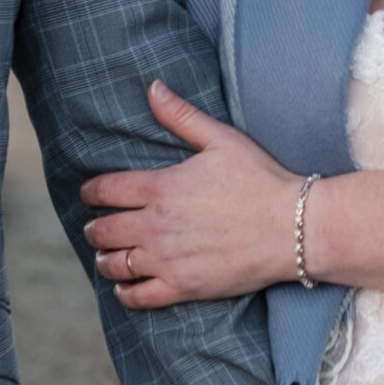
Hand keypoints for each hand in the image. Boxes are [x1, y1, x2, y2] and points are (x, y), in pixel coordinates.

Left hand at [81, 82, 301, 307]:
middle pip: (103, 229)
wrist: (294, 227)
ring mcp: (168, 259)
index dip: (90, 192)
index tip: (89, 194)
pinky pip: (137, 296)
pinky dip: (124, 292)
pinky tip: (125, 285)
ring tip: (108, 255)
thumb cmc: (261, 180)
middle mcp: (157, 224)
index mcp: (162, 187)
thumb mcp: (222, 139)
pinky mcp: (183, 287)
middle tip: (97, 227)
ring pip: (114, 264)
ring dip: (105, 259)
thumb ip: (181, 116)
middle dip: (95, 227)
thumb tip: (152, 88)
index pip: (106, 190)